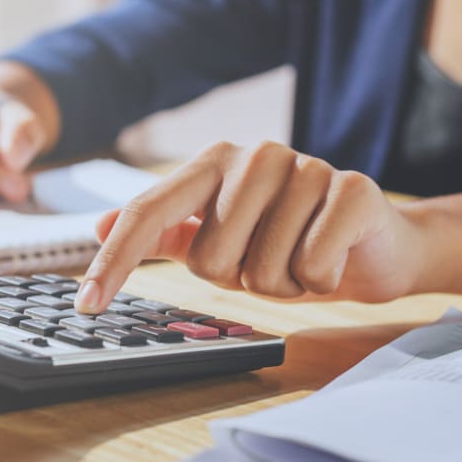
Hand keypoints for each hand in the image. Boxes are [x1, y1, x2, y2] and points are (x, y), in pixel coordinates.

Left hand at [74, 141, 428, 312]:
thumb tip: (102, 224)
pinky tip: (333, 260)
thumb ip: (165, 231)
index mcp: (213, 163)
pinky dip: (318, 283)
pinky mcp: (352, 190)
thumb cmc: (286, 240)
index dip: (115, 261)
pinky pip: (310, 269)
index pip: (149, 212)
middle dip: (238, 278)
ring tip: (300, 259)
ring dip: (280, 284)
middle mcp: (254, 156)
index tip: (87, 305)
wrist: (375, 244)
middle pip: (209, 260)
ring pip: (260, 270)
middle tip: (269, 260)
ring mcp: (306, 167)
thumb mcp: (219, 238)